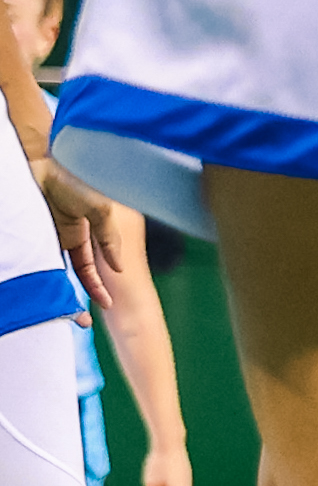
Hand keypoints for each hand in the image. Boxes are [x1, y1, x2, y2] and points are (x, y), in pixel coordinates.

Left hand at [35, 159, 113, 312]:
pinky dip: (43, 276)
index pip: (93, 268)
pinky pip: (37, 260)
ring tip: (60, 315)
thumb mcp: (102, 211)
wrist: (45, 164)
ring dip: (58, 293)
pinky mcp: (31, 235)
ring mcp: (47, 237)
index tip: (107, 305)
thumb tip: (118, 269)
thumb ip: (109, 239)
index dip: (99, 287)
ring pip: (53, 271)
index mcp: (86, 232)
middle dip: (76, 298)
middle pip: (72, 275)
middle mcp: (66, 238)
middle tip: (79, 322)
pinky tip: (48, 293)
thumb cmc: (77, 180)